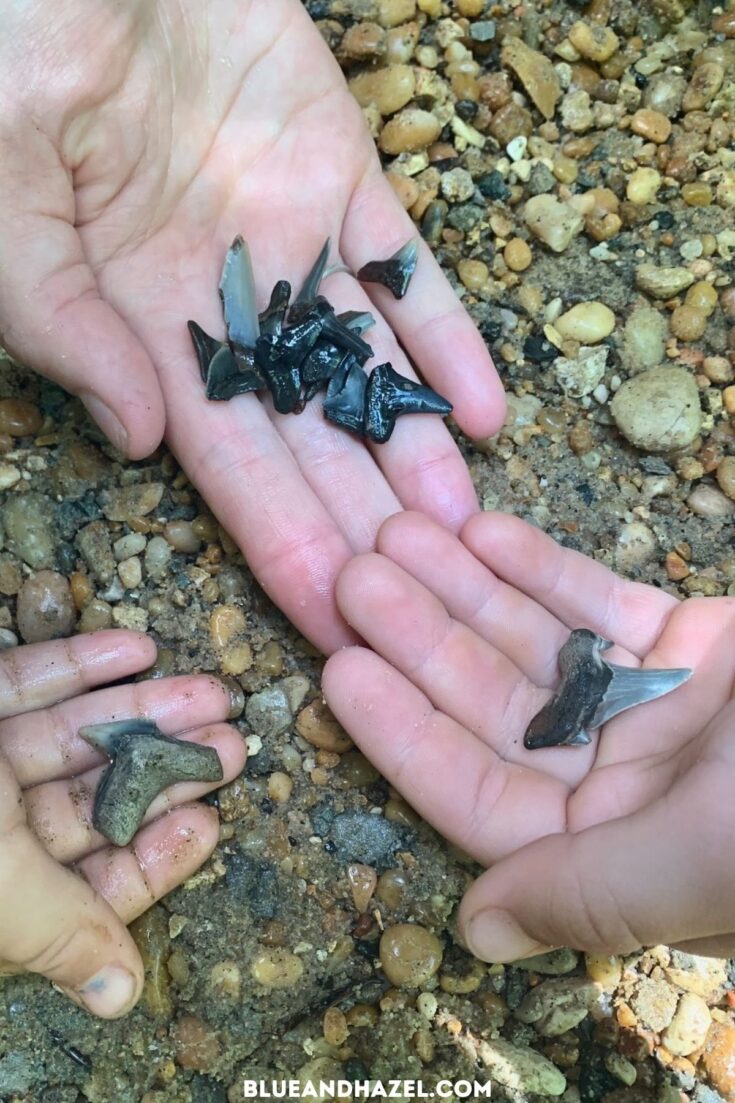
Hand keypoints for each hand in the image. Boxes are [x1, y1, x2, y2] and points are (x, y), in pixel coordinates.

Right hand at [0, 0, 503, 652]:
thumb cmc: (13, 68)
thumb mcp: (4, 209)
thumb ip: (64, 326)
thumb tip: (139, 439)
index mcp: (142, 327)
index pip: (228, 469)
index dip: (281, 547)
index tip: (332, 622)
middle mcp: (226, 302)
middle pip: (311, 439)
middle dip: (363, 524)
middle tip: (425, 602)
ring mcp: (291, 239)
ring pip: (368, 368)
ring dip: (416, 450)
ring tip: (466, 533)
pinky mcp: (342, 170)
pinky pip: (407, 266)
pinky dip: (447, 335)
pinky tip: (487, 412)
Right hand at [0, 630, 245, 1016]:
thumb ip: (53, 932)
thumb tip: (122, 999)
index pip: (82, 887)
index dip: (150, 857)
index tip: (211, 820)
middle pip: (85, 801)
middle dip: (160, 768)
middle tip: (232, 740)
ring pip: (63, 735)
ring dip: (137, 710)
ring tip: (207, 688)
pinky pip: (19, 680)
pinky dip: (76, 663)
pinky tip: (136, 647)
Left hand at [323, 511, 734, 959]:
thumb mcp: (711, 858)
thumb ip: (591, 895)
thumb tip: (471, 930)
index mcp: (624, 860)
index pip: (483, 800)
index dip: (407, 737)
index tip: (341, 673)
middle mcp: (627, 787)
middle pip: (497, 708)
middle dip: (422, 639)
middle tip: (351, 573)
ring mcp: (658, 710)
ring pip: (536, 645)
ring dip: (464, 588)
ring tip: (397, 531)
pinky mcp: (695, 644)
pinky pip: (598, 601)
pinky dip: (540, 567)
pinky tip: (478, 529)